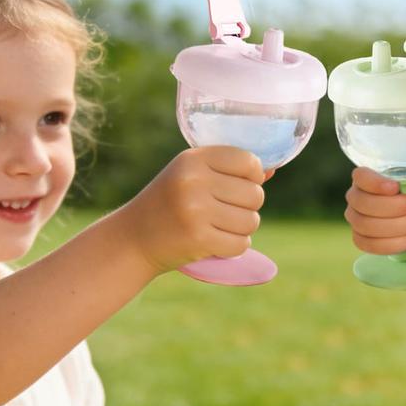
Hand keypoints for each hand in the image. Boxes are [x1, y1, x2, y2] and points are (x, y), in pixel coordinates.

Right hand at [123, 147, 265, 274]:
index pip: (248, 161)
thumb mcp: (191, 175)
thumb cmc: (169, 202)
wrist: (133, 238)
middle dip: (248, 206)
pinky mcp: (198, 239)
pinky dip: (235, 246)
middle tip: (226, 210)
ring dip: (243, 228)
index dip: (254, 175)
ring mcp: (195, 211)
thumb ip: (228, 169)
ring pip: (251, 221)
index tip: (241, 183)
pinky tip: (217, 241)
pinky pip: (241, 244)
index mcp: (193, 159)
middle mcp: (194, 181)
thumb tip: (271, 169)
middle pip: (255, 194)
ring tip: (220, 226)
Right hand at [344, 166, 405, 255]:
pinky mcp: (365, 241)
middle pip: (360, 201)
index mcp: (380, 175)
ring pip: (364, 224)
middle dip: (395, 207)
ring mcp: (361, 219)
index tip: (396, 188)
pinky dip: (394, 244)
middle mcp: (365, 194)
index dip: (374, 183)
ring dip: (399, 226)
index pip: (361, 176)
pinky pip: (367, 244)